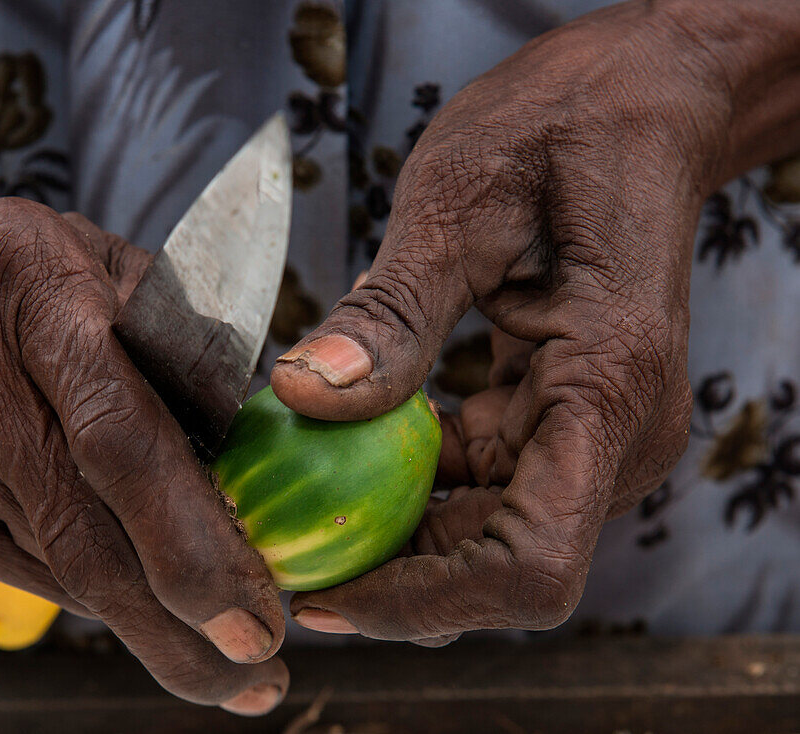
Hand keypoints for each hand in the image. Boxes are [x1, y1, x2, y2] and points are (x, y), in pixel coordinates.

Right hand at [0, 198, 286, 713]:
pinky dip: (94, 591)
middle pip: (81, 532)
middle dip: (177, 627)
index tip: (257, 620)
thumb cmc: (44, 281)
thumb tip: (265, 469)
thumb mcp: (125, 274)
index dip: (188, 541)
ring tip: (219, 651)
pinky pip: (27, 572)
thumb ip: (194, 353)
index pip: (116, 435)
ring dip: (147, 620)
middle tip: (257, 677)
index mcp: (33, 285)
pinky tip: (138, 598)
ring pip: (59, 567)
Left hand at [269, 1, 764, 641]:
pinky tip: (342, 448)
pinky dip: (409, 484)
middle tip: (275, 546)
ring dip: (391, 531)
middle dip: (388, 572)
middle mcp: (616, 437)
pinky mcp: (563, 418)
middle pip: (497, 563)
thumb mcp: (457, 205)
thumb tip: (304, 394)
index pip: (530, 564)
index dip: (424, 602)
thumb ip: (390, 313)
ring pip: (483, 531)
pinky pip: (481, 483)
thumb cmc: (557, 132)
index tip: (323, 597)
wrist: (633, 103)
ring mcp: (593, 433)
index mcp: (608, 391)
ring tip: (294, 499)